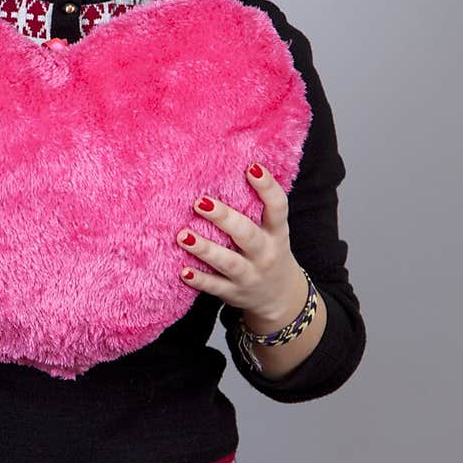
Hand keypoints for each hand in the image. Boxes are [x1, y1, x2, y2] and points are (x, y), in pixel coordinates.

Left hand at [176, 163, 306, 328]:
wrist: (280, 297)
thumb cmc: (268, 251)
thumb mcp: (273, 230)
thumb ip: (257, 207)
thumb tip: (237, 164)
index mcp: (277, 233)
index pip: (278, 207)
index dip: (267, 187)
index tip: (251, 167)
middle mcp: (265, 254)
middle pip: (247, 235)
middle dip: (224, 218)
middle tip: (199, 202)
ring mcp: (250, 276)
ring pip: (228, 262)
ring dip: (205, 249)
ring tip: (183, 234)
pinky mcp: (234, 293)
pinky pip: (215, 287)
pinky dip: (199, 280)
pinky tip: (183, 270)